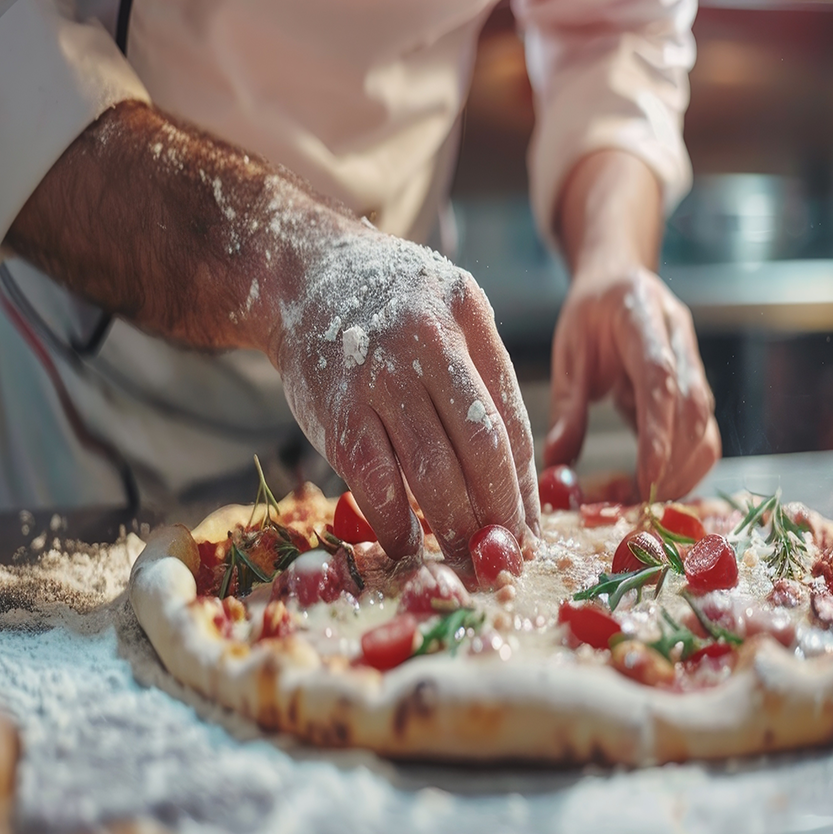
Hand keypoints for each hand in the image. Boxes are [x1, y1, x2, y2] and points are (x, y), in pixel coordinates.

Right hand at [268, 225, 540, 563]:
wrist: (303, 275)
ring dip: (454, 526)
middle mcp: (427, 340)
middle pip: (481, 445)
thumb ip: (483, 377)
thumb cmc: (389, 309)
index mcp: (468, 314)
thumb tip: (515, 478)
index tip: (529, 526)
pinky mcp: (337, 410)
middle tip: (506, 554)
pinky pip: (375, 481)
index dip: (524, 483)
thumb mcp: (448, 313)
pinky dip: (395, 521)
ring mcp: (379, 375)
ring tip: (465, 558)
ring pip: (432, 469)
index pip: (510, 415)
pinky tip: (407, 543)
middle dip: (498, 512)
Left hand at [545, 264, 720, 499]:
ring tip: (643, 498)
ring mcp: (695, 361)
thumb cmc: (591, 315)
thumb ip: (568, 407)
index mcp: (641, 315)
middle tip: (637, 501)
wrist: (620, 282)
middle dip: (672, 462)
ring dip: (682, 471)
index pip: (659, 376)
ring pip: (706, 426)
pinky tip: (657, 484)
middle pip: (692, 407)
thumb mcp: (568, 353)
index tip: (647, 475)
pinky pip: (705, 434)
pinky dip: (686, 467)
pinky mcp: (699, 386)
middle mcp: (679, 336)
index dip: (658, 430)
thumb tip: (556, 463)